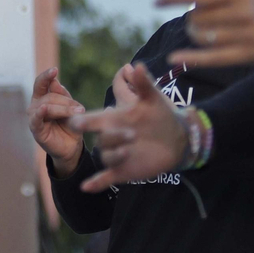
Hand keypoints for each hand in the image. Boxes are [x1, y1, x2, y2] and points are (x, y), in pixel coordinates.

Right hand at [28, 68, 85, 176]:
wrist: (72, 147)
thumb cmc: (70, 125)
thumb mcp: (70, 107)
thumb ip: (63, 95)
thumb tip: (55, 81)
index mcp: (43, 97)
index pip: (41, 83)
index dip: (47, 76)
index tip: (54, 70)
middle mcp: (36, 105)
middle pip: (50, 96)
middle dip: (67, 101)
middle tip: (81, 109)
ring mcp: (34, 117)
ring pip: (47, 105)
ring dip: (63, 109)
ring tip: (78, 113)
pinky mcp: (36, 129)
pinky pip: (36, 119)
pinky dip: (39, 113)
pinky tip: (43, 109)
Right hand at [70, 63, 187, 192]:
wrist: (178, 138)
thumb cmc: (162, 114)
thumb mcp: (154, 98)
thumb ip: (144, 83)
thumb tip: (137, 65)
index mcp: (113, 118)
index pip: (92, 120)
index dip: (83, 120)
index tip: (76, 121)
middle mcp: (111, 136)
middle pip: (102, 138)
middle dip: (113, 136)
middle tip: (131, 134)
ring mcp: (116, 154)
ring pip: (106, 157)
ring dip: (114, 155)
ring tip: (129, 151)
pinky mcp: (122, 171)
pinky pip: (105, 178)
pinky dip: (95, 183)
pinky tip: (86, 187)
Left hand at [157, 0, 253, 67]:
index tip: (156, 2)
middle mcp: (243, 10)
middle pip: (197, 17)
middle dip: (193, 19)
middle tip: (205, 19)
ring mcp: (248, 33)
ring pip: (204, 37)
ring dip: (196, 36)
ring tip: (206, 32)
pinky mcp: (251, 54)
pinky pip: (215, 57)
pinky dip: (192, 58)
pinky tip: (174, 58)